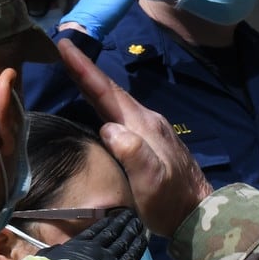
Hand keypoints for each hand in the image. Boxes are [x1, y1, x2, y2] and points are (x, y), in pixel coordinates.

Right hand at [41, 206, 148, 259]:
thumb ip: (52, 253)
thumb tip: (56, 250)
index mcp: (78, 246)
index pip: (95, 230)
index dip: (106, 222)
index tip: (113, 216)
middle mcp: (95, 249)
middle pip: (112, 233)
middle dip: (122, 222)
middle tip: (131, 214)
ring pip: (123, 241)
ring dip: (132, 230)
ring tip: (138, 222)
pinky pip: (132, 256)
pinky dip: (138, 246)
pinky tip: (143, 238)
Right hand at [56, 36, 213, 234]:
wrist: (197, 213)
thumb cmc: (170, 201)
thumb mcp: (151, 180)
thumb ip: (133, 153)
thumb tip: (108, 126)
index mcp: (144, 125)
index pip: (108, 92)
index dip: (85, 70)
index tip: (64, 46)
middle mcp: (147, 121)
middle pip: (110, 91)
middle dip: (85, 69)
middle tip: (61, 47)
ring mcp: (150, 130)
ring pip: (115, 100)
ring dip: (92, 83)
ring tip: (70, 67)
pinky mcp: (149, 140)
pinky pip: (120, 112)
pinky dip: (101, 101)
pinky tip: (93, 102)